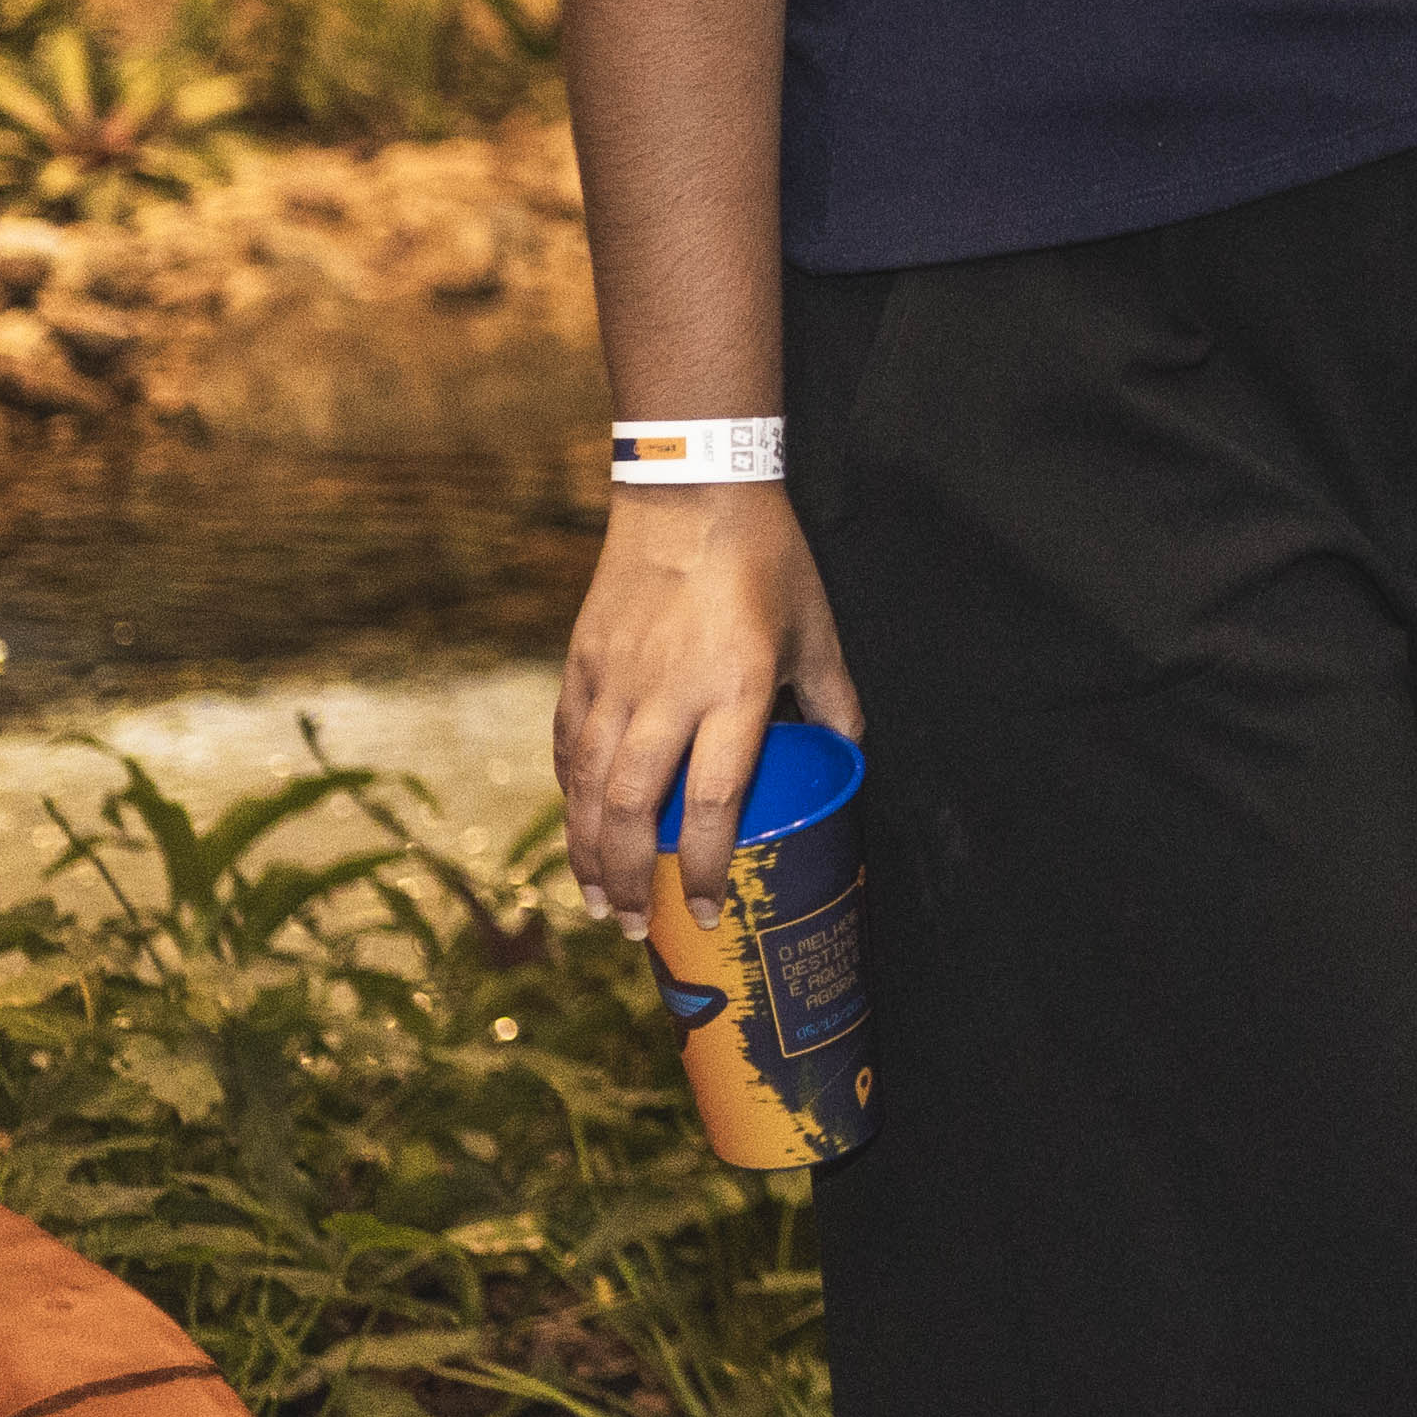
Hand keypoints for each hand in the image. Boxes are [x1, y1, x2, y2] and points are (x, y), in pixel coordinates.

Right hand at [554, 488, 860, 936]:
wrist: (689, 490)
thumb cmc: (766, 559)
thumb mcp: (816, 628)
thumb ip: (833, 698)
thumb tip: (849, 753)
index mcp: (733, 690)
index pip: (713, 802)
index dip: (706, 866)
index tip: (709, 909)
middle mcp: (665, 696)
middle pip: (632, 810)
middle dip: (630, 880)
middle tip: (637, 926)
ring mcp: (614, 682)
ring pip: (587, 787)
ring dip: (589, 852)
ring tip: (598, 900)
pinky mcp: (580, 665)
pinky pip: (568, 746)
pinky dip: (570, 794)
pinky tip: (579, 825)